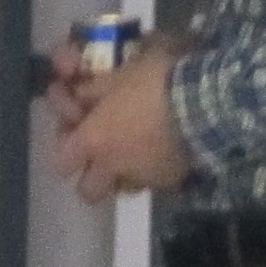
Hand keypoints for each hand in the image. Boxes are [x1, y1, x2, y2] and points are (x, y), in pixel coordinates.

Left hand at [51, 41, 191, 201]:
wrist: (204, 102)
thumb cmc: (154, 82)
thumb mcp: (119, 74)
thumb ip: (94, 90)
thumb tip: (81, 96)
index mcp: (94, 141)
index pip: (61, 162)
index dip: (65, 145)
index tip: (75, 123)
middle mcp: (113, 167)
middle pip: (88, 191)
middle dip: (90, 175)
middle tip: (101, 151)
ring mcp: (143, 177)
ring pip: (122, 188)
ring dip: (121, 174)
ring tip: (134, 150)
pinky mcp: (172, 180)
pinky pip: (152, 180)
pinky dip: (151, 169)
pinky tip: (161, 149)